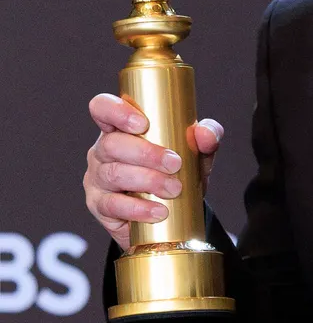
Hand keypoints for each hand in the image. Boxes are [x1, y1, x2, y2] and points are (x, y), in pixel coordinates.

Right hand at [84, 92, 222, 251]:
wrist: (175, 213)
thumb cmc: (178, 172)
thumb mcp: (196, 153)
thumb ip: (206, 137)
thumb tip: (205, 134)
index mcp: (120, 129)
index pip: (103, 108)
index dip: (116, 111)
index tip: (143, 124)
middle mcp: (102, 151)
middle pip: (112, 144)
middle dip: (145, 153)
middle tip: (175, 164)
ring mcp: (97, 179)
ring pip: (113, 174)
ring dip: (147, 180)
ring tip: (174, 189)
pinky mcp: (100, 207)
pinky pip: (113, 205)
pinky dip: (138, 209)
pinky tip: (159, 211)